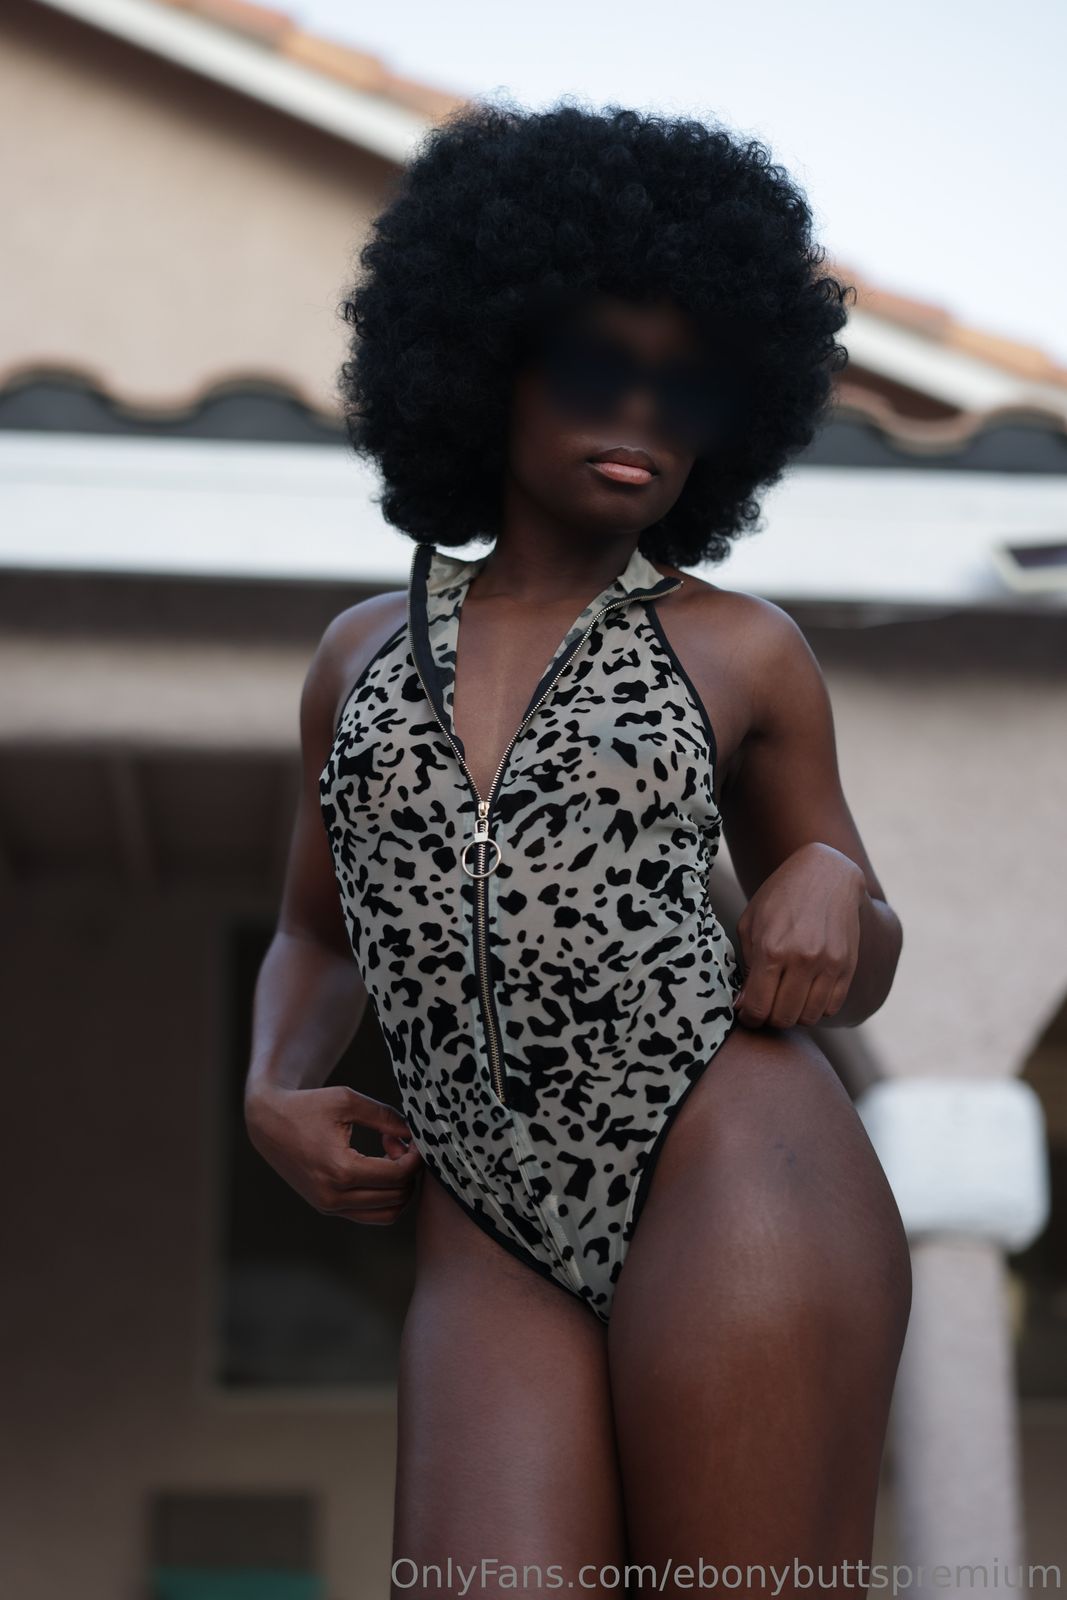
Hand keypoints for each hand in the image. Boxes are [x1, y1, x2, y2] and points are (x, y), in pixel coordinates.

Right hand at [245, 1083, 422, 1224]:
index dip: (415, 1156)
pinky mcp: (327, 1207)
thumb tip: (417, 1133)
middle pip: (397, 1196)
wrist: (268, 1123)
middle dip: (408, 1170)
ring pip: (387, 1214)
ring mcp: (329, 1206)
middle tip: (395, 1141)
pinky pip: (370, 1215)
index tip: (410, 1136)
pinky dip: (384, 1196)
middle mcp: (334, 1196)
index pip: (397, 1176)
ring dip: (399, 1188)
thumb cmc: (307, 1106)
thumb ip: (386, 1116)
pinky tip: (377, 1167)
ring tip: (388, 1157)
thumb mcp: (348, 1101)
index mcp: (340, 1170)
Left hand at [733, 842, 866, 1029]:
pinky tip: (807, 992)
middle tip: (766, 1006)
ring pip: (809, 1018)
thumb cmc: (780, 897)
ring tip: (786, 999)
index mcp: (771, 949)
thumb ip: (745, 965)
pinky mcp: (848, 966)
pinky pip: (832, 1007)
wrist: (826, 873)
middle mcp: (802, 960)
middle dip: (769, 1019)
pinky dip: (817, 1008)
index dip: (749, 1017)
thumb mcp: (750, 923)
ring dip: (794, 1015)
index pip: (757, 1007)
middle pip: (783, 1018)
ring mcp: (829, 964)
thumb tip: (744, 1006)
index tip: (747, 1013)